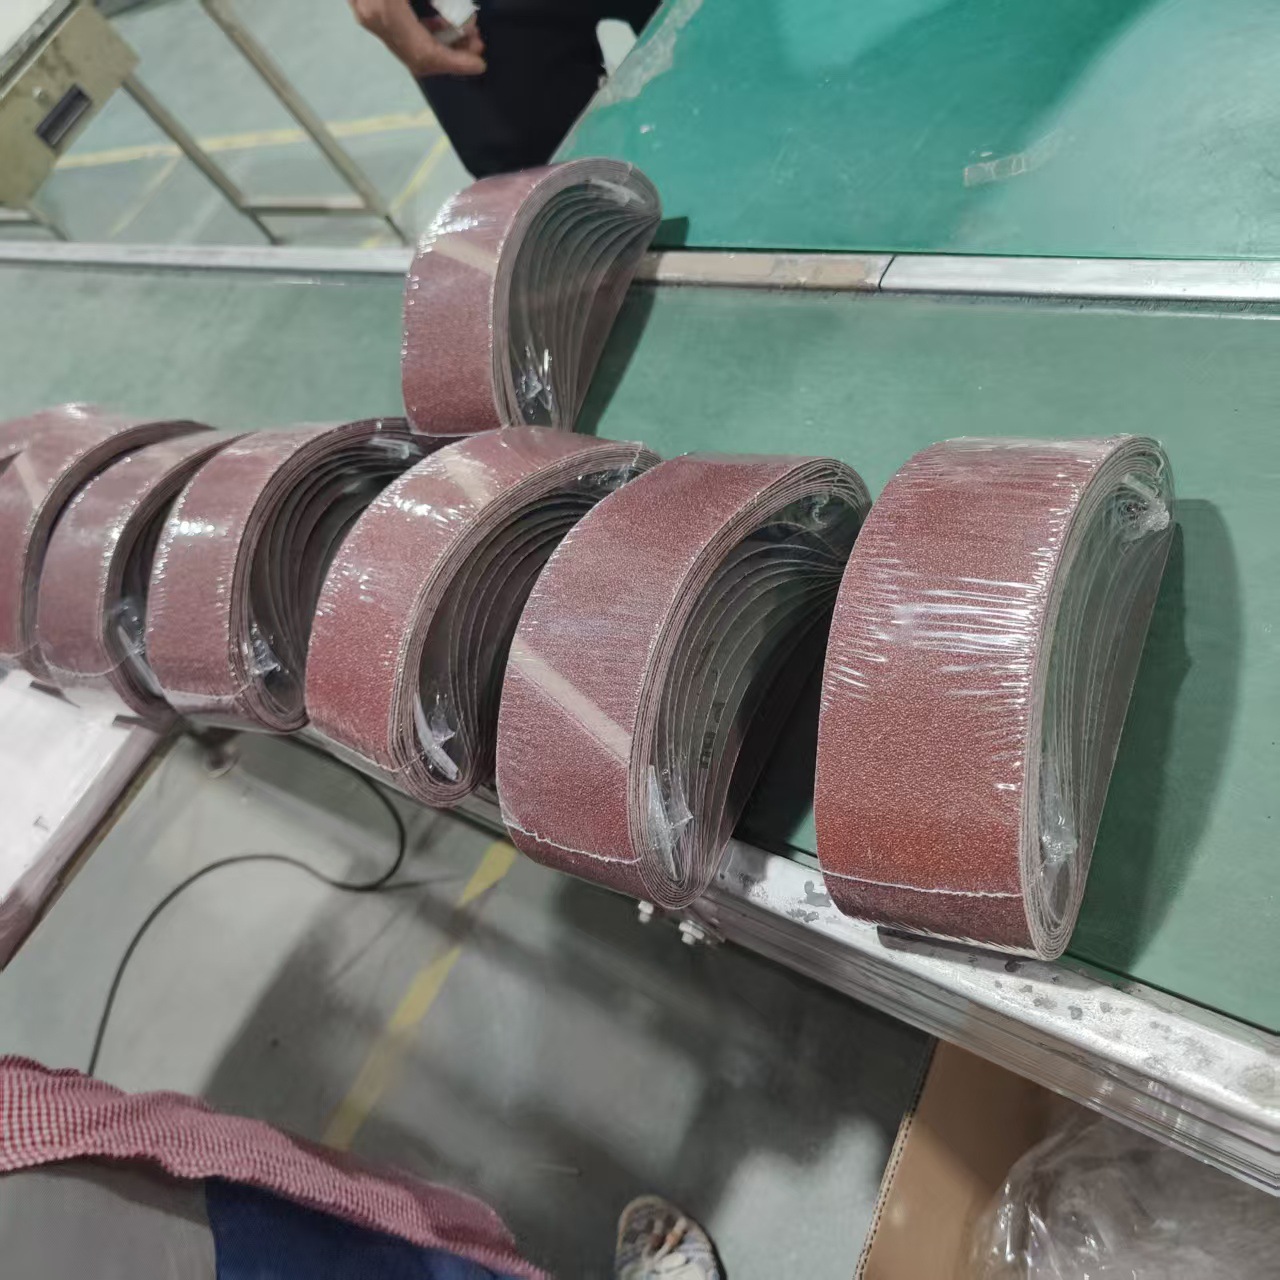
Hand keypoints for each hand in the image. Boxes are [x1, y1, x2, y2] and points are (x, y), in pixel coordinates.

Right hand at [349, 0, 485, 77]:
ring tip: (467, 32)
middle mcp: (372, 18)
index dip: (454, 62)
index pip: (424, 52)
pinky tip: (444, 22)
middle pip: (417, 57)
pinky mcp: (369, 6)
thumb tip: (467, 18)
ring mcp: (367, 13)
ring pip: (409, 47)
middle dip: (451, 55)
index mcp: (384, 10)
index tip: (479, 63)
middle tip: (477, 44)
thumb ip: (441, 1)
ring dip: (441, 43)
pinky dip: (425, 32)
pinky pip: (401, 31)